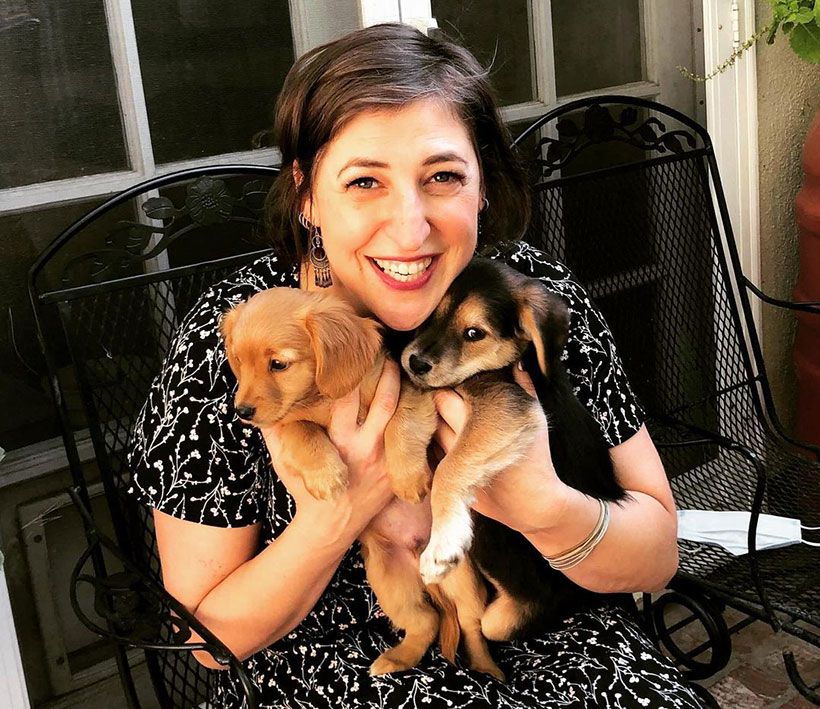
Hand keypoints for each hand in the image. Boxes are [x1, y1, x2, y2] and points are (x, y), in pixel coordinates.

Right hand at [261, 359, 399, 541]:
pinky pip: (409, 438)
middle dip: (384, 372)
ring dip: (400, 387)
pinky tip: (414, 397)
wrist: (330, 527)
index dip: (348, 373)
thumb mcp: (285, 459)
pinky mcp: (395, 468)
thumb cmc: (304, 490)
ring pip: (398, 414)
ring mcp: (384, 457)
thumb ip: (276, 430)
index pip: (345, 397)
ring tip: (397, 364)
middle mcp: (365, 446)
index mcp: (338, 439)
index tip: (350, 353)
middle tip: (383, 348)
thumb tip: (258, 403)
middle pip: (382, 400)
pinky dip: (413, 416)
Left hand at [433, 363, 571, 534]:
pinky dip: (436, 444)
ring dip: (434, 421)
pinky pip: (432, 453)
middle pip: (434, 411)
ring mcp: (451, 462)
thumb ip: (525, 386)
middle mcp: (460, 442)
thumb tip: (515, 360)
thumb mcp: (535, 417)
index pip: (446, 395)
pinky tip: (447, 439)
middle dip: (438, 400)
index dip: (448, 387)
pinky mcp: (448, 480)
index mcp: (480, 423)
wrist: (534, 504)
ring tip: (447, 415)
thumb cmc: (537, 458)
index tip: (455, 383)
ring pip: (430, 431)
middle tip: (446, 394)